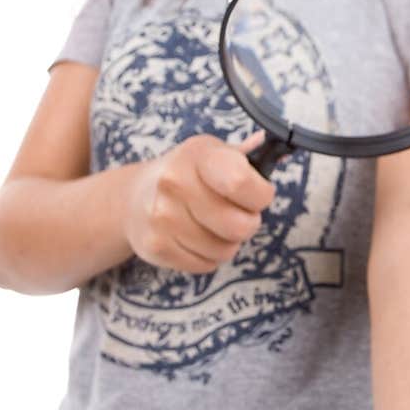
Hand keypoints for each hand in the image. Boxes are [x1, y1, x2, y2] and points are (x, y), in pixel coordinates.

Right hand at [124, 130, 274, 272]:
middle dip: (246, 223)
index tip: (259, 194)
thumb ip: (246, 155)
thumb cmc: (188, 175)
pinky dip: (207, 257)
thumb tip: (275, 145)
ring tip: (210, 225)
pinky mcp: (155, 246)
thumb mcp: (214, 154)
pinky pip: (205, 264)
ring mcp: (162, 216)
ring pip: (224, 250)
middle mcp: (175, 182)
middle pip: (239, 226)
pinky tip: (194, 238)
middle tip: (233, 213)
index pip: (241, 182)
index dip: (261, 195)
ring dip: (226, 243)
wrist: (134, 197)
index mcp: (197, 154)